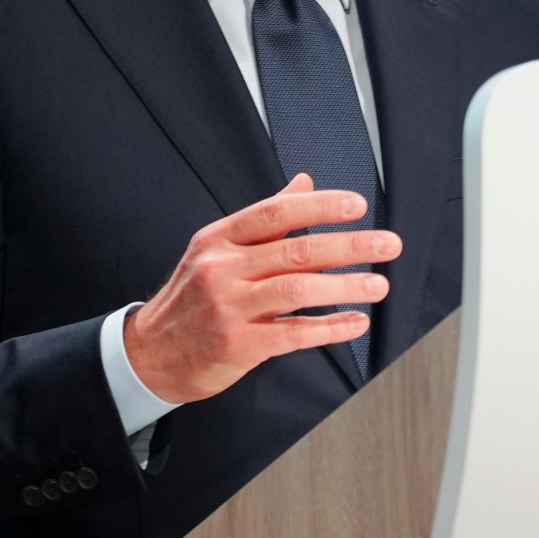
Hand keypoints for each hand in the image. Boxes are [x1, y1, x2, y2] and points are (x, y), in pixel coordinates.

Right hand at [122, 174, 400, 404]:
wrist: (150, 353)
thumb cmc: (190, 300)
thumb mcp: (215, 250)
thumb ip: (264, 220)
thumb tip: (305, 183)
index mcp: (217, 240)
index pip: (273, 212)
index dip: (318, 207)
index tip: (356, 206)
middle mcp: (221, 269)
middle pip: (295, 250)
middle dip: (350, 246)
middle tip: (388, 244)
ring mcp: (228, 307)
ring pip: (298, 290)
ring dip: (346, 287)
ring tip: (379, 286)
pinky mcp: (238, 345)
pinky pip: (294, 333)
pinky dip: (330, 329)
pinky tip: (354, 324)